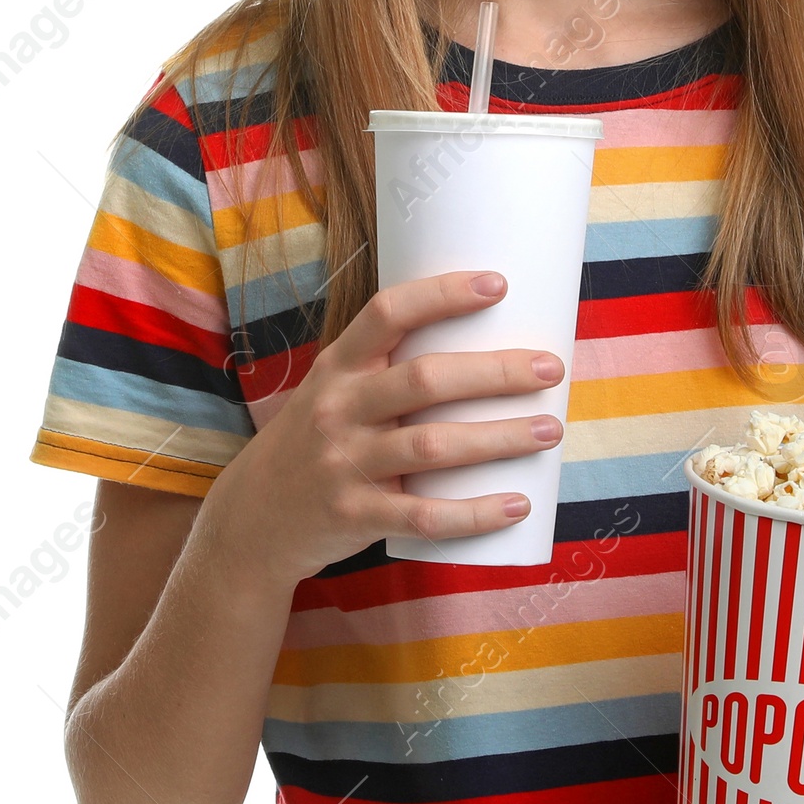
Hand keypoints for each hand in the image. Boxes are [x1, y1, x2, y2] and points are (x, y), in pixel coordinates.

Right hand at [219, 270, 563, 585]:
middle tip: (551, 368)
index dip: (443, 294)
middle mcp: (338, 408)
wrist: (252, 519)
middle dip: (496, 372)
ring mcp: (345, 464)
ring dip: (499, 438)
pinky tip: (516, 504)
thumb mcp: (333, 391)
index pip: (388, 313)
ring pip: (433, 446)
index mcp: (338, 366)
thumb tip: (485, 343)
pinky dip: (474, 513)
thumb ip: (388, 369)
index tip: (499, 284)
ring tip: (550, 431)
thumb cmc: (315, 442)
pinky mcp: (355, 516)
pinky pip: (424, 516)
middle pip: (425, 379)